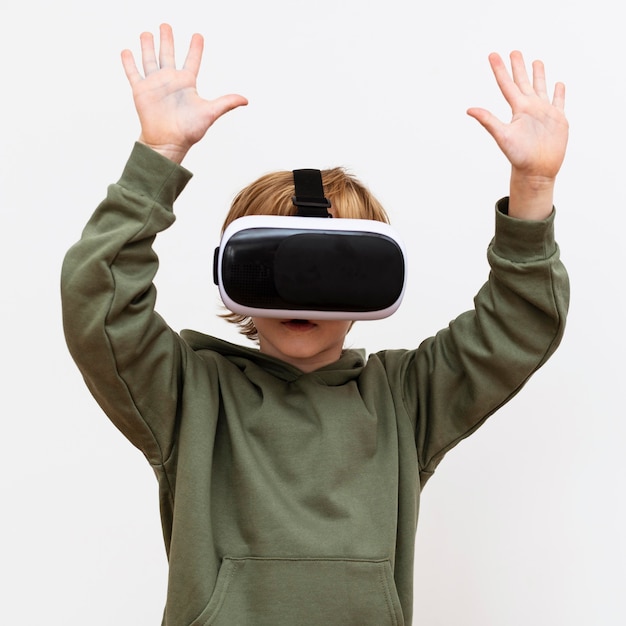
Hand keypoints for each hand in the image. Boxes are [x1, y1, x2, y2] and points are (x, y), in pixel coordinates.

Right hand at [121, 23, 247, 163]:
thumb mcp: (209, 113)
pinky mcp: (141, 91)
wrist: (168, 143)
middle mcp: (171, 81)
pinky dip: (129, 63)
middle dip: (167, 40)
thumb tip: (246, 100)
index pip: (192, 61)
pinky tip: (126, 51)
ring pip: (150, 60)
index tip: (198, 35)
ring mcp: (155, 85)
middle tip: (165, 25)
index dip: (195, 48)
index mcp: (187, 83)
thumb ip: (226, 103)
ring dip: (148, 46)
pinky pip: (134, 73)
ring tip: (146, 33)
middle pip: (168, 55)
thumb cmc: (189, 131)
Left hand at [467, 51, 567, 218]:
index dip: (500, 70)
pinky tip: (558, 84)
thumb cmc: (519, 156)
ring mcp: (544, 113)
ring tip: (536, 61)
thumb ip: (488, 121)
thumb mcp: (503, 135)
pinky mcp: (558, 119)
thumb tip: (468, 109)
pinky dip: (559, 93)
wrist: (537, 171)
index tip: (493, 55)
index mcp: (518, 109)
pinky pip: (559, 102)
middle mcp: (530, 108)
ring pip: (541, 88)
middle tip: (514, 52)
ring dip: (538, 75)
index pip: (506, 85)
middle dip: (518, 67)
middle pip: (523, 83)